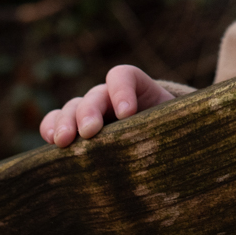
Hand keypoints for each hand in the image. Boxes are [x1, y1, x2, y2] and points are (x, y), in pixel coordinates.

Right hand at [39, 65, 176, 146]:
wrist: (164, 151)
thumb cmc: (173, 140)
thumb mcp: (177, 132)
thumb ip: (177, 134)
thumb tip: (184, 159)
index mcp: (140, 90)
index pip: (124, 76)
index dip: (122, 91)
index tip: (127, 114)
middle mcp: (112, 98)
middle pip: (96, 94)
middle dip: (90, 111)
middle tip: (90, 132)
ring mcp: (92, 112)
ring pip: (73, 107)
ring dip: (66, 121)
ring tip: (64, 141)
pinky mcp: (76, 131)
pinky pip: (57, 121)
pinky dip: (51, 127)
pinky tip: (51, 140)